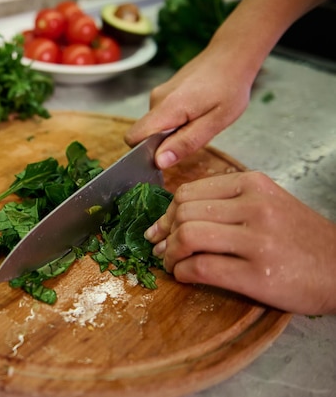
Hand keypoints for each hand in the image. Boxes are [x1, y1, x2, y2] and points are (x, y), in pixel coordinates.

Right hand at [125, 46, 255, 168]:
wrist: (231, 56)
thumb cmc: (229, 87)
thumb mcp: (216, 122)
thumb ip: (186, 143)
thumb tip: (160, 161)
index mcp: (167, 108)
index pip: (134, 137)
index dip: (146, 152)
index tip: (169, 154)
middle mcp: (156, 100)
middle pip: (144, 134)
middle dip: (163, 144)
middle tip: (194, 134)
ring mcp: (158, 95)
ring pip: (154, 127)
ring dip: (172, 132)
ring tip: (199, 121)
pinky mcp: (163, 94)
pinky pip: (161, 117)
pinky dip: (174, 122)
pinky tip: (196, 113)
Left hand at [145, 171, 335, 314]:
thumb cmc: (300, 239)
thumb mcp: (268, 204)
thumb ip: (226, 202)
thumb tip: (174, 215)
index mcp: (253, 185)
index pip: (189, 192)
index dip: (167, 213)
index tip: (160, 228)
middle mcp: (255, 207)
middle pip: (184, 213)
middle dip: (164, 234)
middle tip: (161, 249)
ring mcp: (257, 240)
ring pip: (187, 237)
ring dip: (170, 254)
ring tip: (172, 263)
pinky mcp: (257, 274)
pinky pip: (201, 268)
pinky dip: (182, 274)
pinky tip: (185, 276)